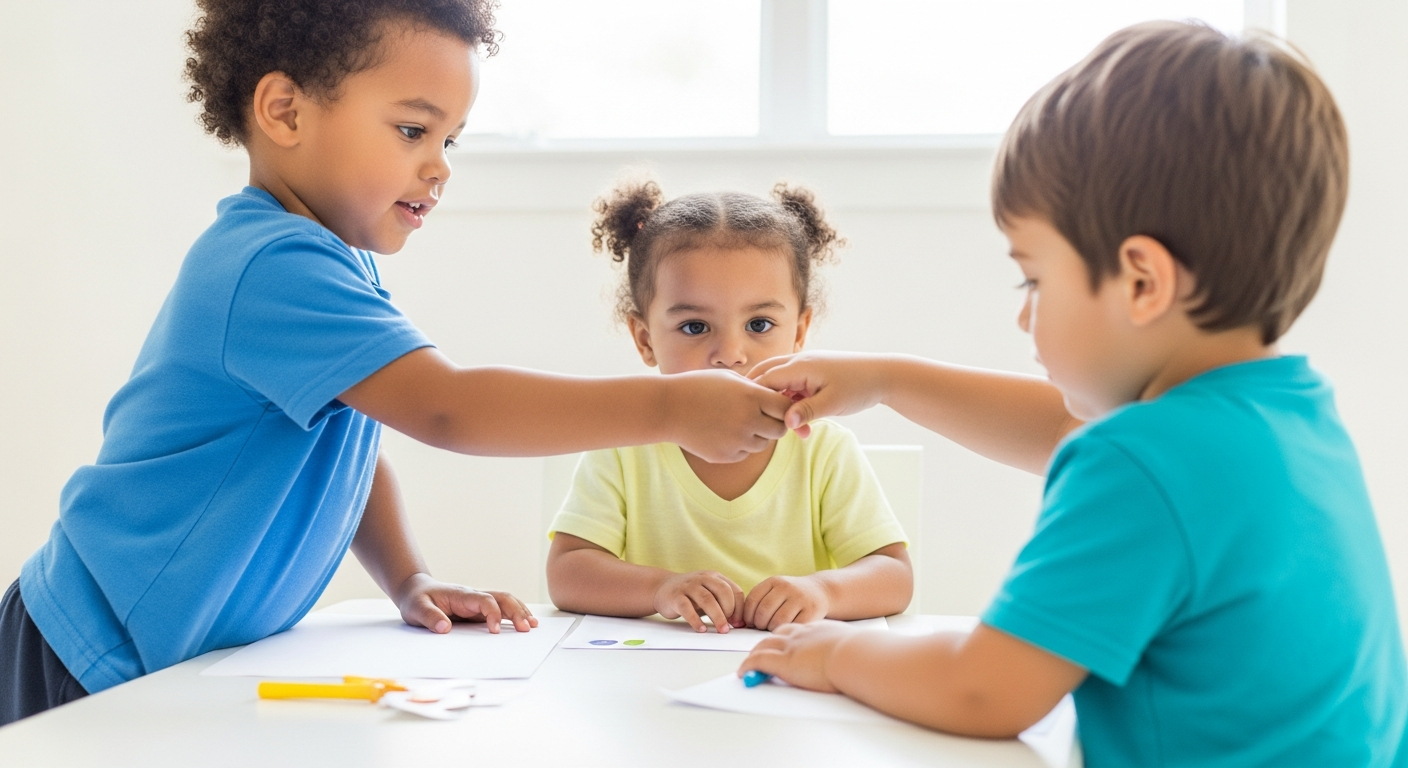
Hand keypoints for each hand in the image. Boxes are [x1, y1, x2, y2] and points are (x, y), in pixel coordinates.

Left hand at [394, 573, 538, 633]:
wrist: (416, 590)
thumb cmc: (417, 600)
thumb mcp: (416, 609)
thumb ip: (429, 617)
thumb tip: (444, 628)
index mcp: (461, 595)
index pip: (484, 601)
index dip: (492, 614)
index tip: (494, 631)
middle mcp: (474, 596)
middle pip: (502, 598)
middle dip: (516, 612)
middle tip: (526, 628)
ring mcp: (478, 601)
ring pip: (505, 601)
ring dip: (520, 611)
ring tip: (532, 626)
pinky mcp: (479, 608)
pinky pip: (501, 608)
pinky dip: (515, 613)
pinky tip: (525, 622)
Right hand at [653, 570, 745, 632]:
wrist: (662, 588)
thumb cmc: (691, 596)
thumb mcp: (709, 594)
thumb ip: (723, 604)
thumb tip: (740, 623)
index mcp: (715, 577)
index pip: (734, 590)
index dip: (739, 608)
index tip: (738, 624)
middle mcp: (703, 578)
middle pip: (723, 592)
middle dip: (729, 611)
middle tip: (729, 626)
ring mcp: (688, 586)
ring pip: (707, 599)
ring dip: (717, 616)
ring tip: (721, 630)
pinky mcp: (676, 596)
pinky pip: (687, 608)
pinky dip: (696, 620)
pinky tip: (701, 629)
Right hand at [663, 370, 790, 462]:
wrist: (668, 408)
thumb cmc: (699, 387)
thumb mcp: (730, 379)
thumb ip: (756, 389)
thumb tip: (778, 396)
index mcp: (751, 397)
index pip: (785, 408)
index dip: (784, 407)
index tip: (776, 406)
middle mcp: (748, 420)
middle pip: (779, 430)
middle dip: (775, 424)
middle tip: (763, 418)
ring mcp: (737, 441)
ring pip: (762, 444)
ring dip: (756, 436)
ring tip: (738, 422)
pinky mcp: (726, 456)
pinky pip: (744, 453)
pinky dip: (739, 445)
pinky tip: (723, 432)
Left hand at [737, 620, 856, 692]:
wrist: (854, 654)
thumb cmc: (859, 652)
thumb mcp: (851, 643)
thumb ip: (846, 646)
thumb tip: (856, 655)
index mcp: (817, 628)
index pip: (793, 628)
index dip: (783, 635)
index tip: (779, 641)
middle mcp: (800, 633)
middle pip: (775, 633)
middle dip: (765, 642)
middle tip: (758, 651)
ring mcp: (790, 646)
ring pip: (763, 645)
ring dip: (754, 653)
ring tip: (748, 663)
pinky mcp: (783, 661)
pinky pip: (758, 661)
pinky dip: (748, 666)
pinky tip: (743, 673)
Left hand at [744, 575, 829, 630]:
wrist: (821, 591)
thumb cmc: (791, 596)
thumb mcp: (776, 590)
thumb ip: (760, 602)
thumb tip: (743, 623)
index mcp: (774, 581)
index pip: (752, 600)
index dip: (747, 615)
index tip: (750, 623)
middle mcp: (786, 587)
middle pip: (763, 612)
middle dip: (759, 624)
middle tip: (763, 628)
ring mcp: (800, 598)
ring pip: (777, 621)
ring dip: (772, 629)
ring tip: (774, 628)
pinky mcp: (811, 610)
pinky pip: (792, 626)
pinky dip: (787, 630)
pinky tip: (787, 628)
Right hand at [748, 352, 890, 436]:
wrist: (883, 376)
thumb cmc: (859, 387)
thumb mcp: (832, 403)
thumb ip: (806, 412)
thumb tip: (784, 423)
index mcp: (800, 366)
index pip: (765, 379)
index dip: (755, 398)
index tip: (750, 417)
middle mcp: (799, 361)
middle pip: (765, 375)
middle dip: (760, 398)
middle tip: (754, 419)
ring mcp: (806, 365)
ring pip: (779, 382)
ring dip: (780, 403)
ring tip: (790, 429)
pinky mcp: (813, 372)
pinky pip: (793, 385)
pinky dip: (791, 402)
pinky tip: (801, 423)